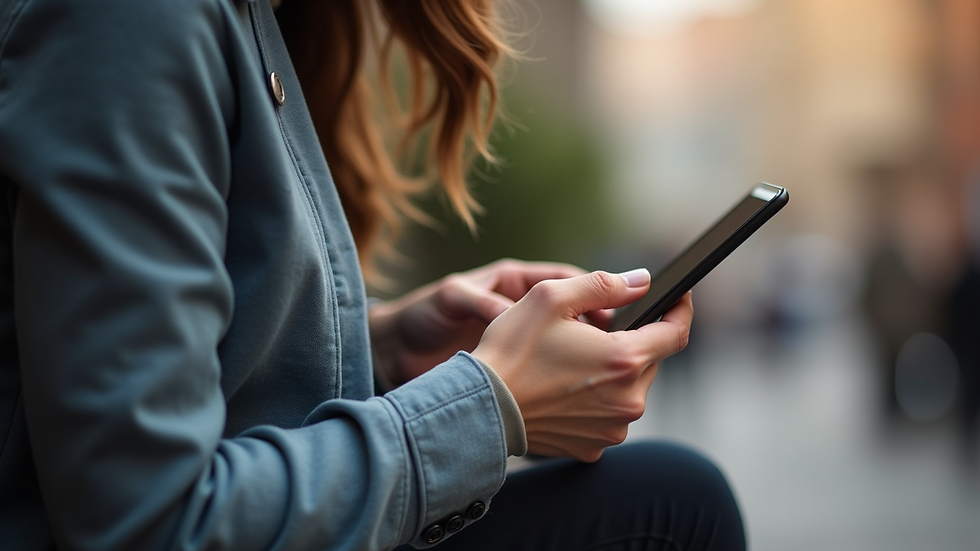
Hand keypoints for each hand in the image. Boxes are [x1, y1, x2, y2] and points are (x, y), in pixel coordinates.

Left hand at [369, 259, 589, 385]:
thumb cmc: (420, 315)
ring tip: (598, 374)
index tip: (611, 310)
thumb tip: (512, 315)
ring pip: (565, 348)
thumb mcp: (452, 298)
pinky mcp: (514, 370)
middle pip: (572, 316)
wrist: (394, 353)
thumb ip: (483, 301)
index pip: (562, 279)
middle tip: (612, 346)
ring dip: (583, 359)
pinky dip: (563, 383)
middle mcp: (521, 312)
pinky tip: (574, 395)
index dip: (590, 292)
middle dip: (595, 329)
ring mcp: (520, 344)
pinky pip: (547, 374)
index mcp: (511, 283)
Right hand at [472, 270, 692, 461]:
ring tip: (572, 362)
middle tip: (594, 330)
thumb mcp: (551, 297)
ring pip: (629, 389)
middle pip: (650, 361)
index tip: (676, 297)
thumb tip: (641, 281)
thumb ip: (604, 284)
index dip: (680, 309)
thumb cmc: (511, 350)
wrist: (479, 408)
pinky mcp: (592, 447)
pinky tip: (563, 390)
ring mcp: (611, 430)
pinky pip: (606, 416)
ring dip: (613, 372)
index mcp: (624, 360)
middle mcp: (628, 401)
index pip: (676, 332)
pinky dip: (595, 401)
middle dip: (632, 341)